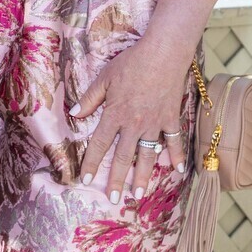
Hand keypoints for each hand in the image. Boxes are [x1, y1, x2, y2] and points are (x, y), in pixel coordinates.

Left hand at [72, 37, 191, 203]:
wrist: (162, 53)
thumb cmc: (131, 63)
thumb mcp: (104, 78)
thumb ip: (90, 98)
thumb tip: (74, 114)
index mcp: (114, 114)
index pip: (99, 144)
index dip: (91, 163)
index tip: (86, 180)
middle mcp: (133, 123)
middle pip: (123, 157)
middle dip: (117, 179)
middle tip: (114, 198)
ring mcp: (154, 123)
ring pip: (147, 155)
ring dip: (143, 176)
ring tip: (138, 194)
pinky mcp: (171, 118)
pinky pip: (173, 141)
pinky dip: (175, 156)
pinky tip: (177, 171)